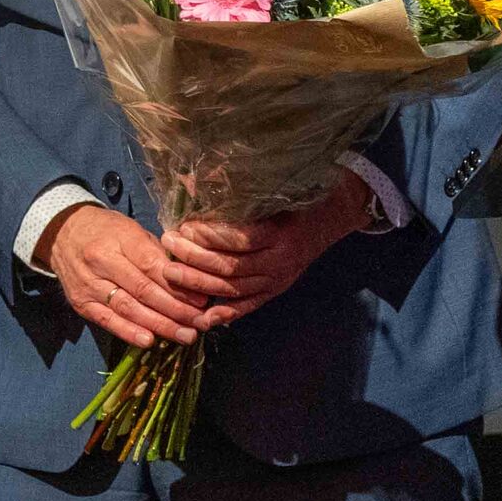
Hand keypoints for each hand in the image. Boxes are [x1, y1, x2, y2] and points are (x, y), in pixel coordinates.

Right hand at [38, 204, 210, 349]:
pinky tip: (149, 341)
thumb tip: (186, 282)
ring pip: (128, 309)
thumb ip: (156, 254)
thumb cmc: (105, 230)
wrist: (61, 233)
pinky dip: (129, 332)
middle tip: (200, 323)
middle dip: (176, 310)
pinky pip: (107, 320)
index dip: (178, 287)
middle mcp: (101, 261)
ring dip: (160, 325)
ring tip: (185, 335)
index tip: (201, 300)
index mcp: (119, 238)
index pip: (152, 266)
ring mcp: (88, 284)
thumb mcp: (132, 230)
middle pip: (143, 291)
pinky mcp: (80, 302)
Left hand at [162, 171, 372, 324]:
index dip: (208, 236)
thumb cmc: (299, 198)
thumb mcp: (275, 190)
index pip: (238, 240)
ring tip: (170, 272)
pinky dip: (225, 314)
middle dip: (194, 259)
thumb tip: (193, 182)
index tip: (184, 226)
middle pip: (230, 267)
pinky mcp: (276, 290)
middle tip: (168, 244)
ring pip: (234, 289)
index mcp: (280, 234)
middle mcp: (280, 261)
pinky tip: (202, 318)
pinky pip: (249, 306)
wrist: (333, 217)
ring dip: (200, 283)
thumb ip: (239, 193)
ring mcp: (278, 280)